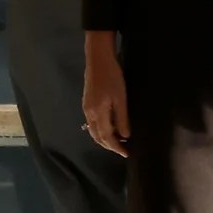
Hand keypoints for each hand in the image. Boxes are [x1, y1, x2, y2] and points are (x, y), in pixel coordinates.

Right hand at [80, 43, 129, 158]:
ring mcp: (86, 108)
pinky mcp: (87, 103)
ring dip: (103, 139)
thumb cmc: (112, 77)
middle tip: (122, 150)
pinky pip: (92, 123)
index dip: (116, 147)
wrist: (98, 59)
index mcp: (98, 114)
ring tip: (116, 141)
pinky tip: (108, 127)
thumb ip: (122, 118)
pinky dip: (100, 130)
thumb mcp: (121, 98)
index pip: (106, 137)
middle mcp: (89, 114)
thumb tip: (125, 135)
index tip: (126, 153)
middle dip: (109, 146)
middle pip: (97, 136)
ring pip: (93, 130)